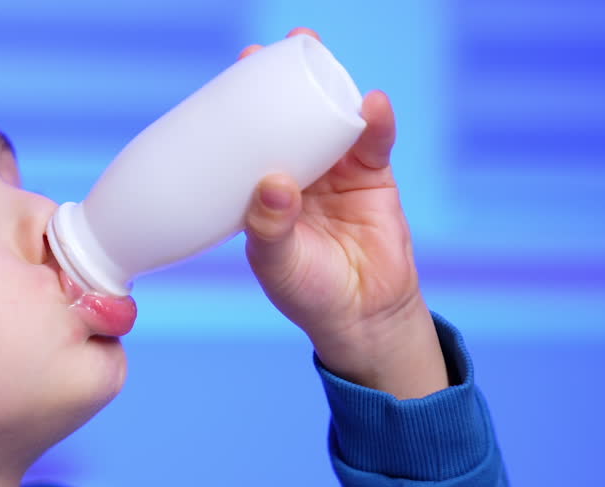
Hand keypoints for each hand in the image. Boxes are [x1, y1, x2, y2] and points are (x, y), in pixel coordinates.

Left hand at [241, 29, 447, 398]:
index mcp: (260, 188)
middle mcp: (296, 172)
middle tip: (268, 52)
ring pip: (327, 120)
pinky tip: (371, 104)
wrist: (360, 316)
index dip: (240, 106)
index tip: (231, 74)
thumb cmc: (306, 291)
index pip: (246, 139)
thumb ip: (271, 227)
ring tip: (315, 53)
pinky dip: (373, 121)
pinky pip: (371, 142)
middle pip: (285, 117)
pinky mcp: (372, 177)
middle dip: (278, 83)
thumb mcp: (276, 262)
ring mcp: (334, 172)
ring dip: (325, 88)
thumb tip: (273, 184)